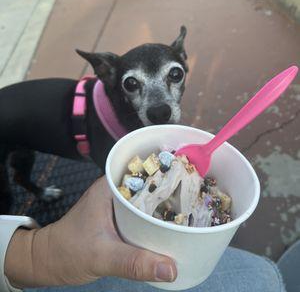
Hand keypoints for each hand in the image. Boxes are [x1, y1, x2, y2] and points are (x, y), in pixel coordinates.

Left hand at [5, 176, 176, 287]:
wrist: (48, 262)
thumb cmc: (68, 251)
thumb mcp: (102, 256)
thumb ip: (135, 262)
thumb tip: (171, 269)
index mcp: (111, 186)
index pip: (145, 168)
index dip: (169, 169)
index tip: (192, 175)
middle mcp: (116, 190)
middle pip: (151, 183)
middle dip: (173, 188)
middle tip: (198, 196)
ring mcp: (118, 204)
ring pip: (149, 200)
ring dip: (166, 205)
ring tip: (192, 210)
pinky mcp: (119, 218)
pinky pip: (144, 214)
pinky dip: (157, 219)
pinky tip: (172, 228)